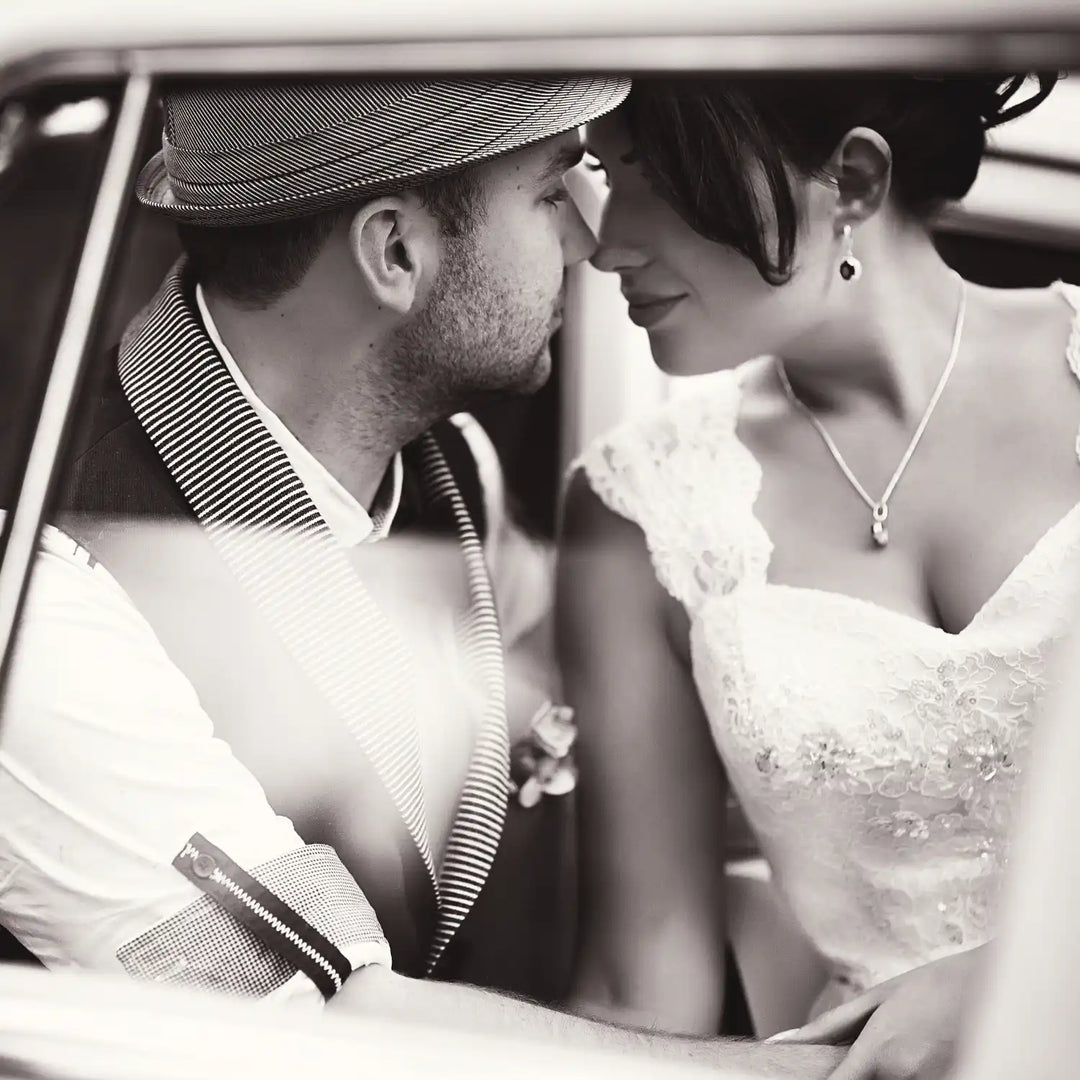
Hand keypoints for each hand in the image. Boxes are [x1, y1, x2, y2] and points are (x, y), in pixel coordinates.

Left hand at [768, 946, 985, 1079]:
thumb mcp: (878, 997)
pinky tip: (921, 1050)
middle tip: (874, 1043)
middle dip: (858, 1071)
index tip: (808, 1075)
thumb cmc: (935, 986)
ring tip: (905, 1041)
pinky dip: (910, 1073)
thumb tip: (786, 1041)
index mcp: (878, 1056)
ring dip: (887, 1071)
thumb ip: (829, 1026)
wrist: (997, 988)